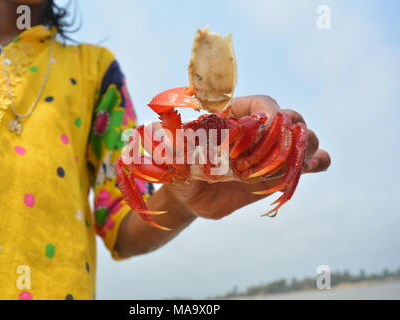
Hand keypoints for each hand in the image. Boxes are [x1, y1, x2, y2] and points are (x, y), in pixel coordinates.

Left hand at [165, 95, 330, 219]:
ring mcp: (269, 152)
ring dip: (307, 146)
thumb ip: (176, 147)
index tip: (266, 126)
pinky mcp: (278, 173)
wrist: (189, 198)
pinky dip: (315, 162)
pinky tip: (312, 167)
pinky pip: (305, 163)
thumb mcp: (175, 158)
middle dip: (291, 130)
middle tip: (285, 149)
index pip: (260, 103)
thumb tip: (165, 134)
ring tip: (303, 161)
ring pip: (302, 138)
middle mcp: (255, 131)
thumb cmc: (180, 171)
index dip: (268, 111)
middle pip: (288, 118)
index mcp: (232, 117)